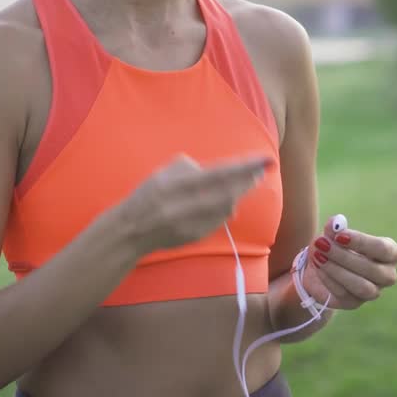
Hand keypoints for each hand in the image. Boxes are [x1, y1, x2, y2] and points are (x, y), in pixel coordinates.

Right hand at [117, 153, 269, 254]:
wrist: (131, 230)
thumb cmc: (148, 195)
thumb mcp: (164, 172)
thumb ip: (191, 168)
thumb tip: (220, 173)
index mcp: (179, 185)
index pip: (220, 173)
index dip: (244, 167)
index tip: (264, 160)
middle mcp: (188, 206)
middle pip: (229, 192)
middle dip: (247, 181)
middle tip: (261, 171)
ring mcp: (194, 223)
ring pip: (227, 207)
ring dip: (237, 194)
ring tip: (243, 184)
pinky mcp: (198, 236)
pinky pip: (219, 220)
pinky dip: (225, 209)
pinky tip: (225, 201)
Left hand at [302, 215, 396, 310]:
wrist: (321, 265)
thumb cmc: (336, 245)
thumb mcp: (333, 233)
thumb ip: (335, 228)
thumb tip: (334, 223)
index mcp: (390, 253)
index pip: (383, 249)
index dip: (361, 242)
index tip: (339, 235)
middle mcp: (386, 275)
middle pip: (372, 270)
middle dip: (344, 256)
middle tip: (323, 244)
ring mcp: (372, 292)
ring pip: (361, 286)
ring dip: (337, 270)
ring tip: (318, 256)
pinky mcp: (353, 303)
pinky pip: (343, 294)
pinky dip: (328, 279)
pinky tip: (317, 267)